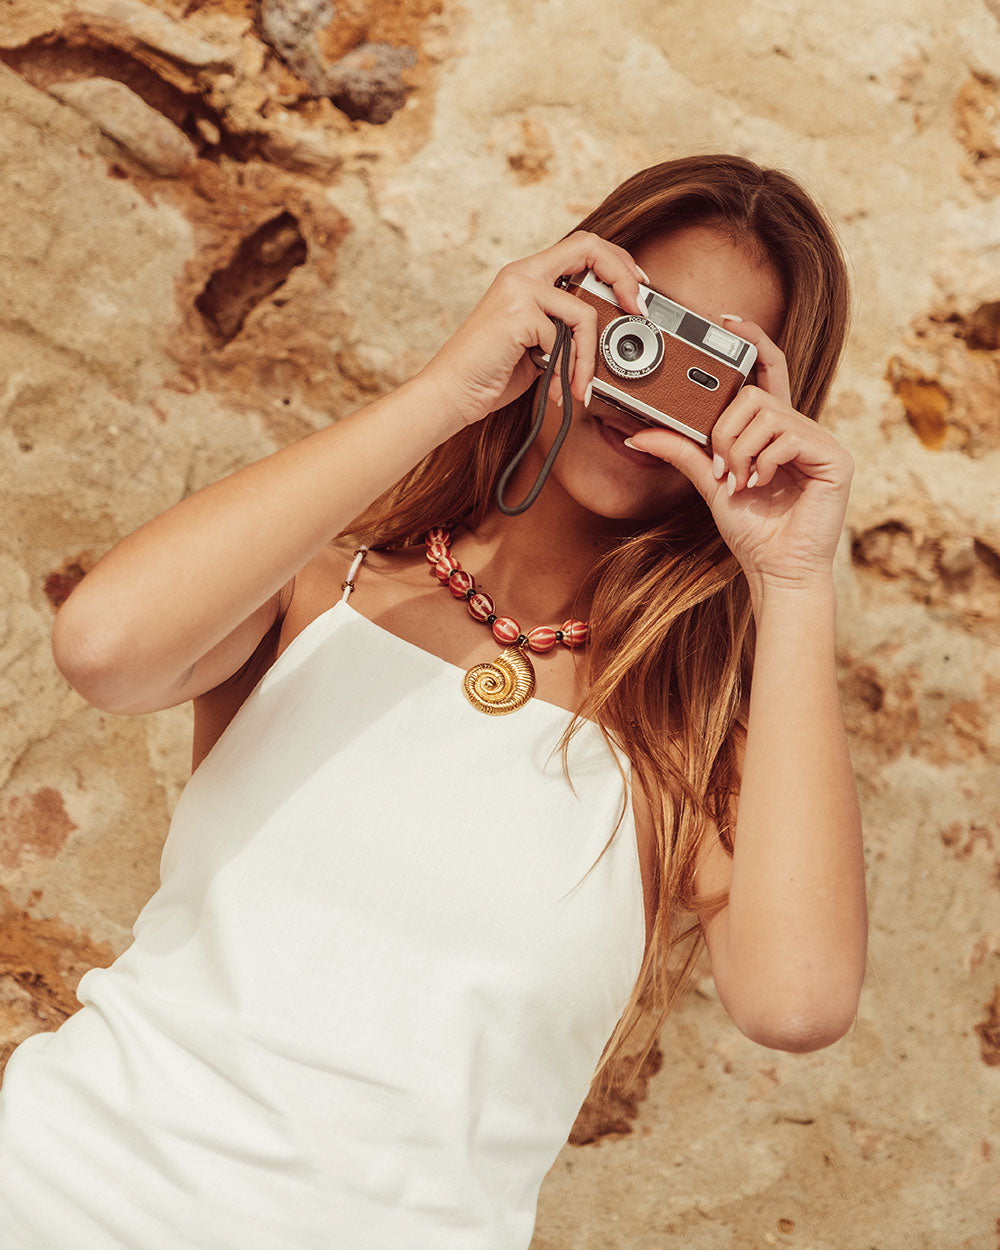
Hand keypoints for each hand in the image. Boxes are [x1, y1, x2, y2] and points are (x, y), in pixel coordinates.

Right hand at [418, 232, 647, 428]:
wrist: (450, 393)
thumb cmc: (490, 373)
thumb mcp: (536, 344)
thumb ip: (562, 328)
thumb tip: (604, 334)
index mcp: (526, 275)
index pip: (581, 246)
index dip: (616, 261)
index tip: (635, 289)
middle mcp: (522, 274)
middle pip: (589, 248)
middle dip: (623, 277)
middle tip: (638, 310)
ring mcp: (519, 291)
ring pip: (583, 312)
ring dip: (589, 357)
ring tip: (579, 386)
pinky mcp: (517, 314)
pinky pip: (561, 339)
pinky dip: (564, 370)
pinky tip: (553, 389)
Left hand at [623, 318, 853, 595]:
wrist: (778, 570)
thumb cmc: (752, 530)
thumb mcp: (710, 483)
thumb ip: (682, 453)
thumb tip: (639, 435)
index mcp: (774, 429)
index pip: (768, 371)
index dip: (752, 340)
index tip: (728, 320)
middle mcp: (800, 428)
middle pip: (754, 395)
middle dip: (726, 432)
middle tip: (725, 469)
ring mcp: (820, 441)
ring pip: (766, 414)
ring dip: (740, 452)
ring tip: (742, 482)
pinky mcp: (834, 457)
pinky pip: (786, 437)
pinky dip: (763, 462)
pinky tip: (762, 485)